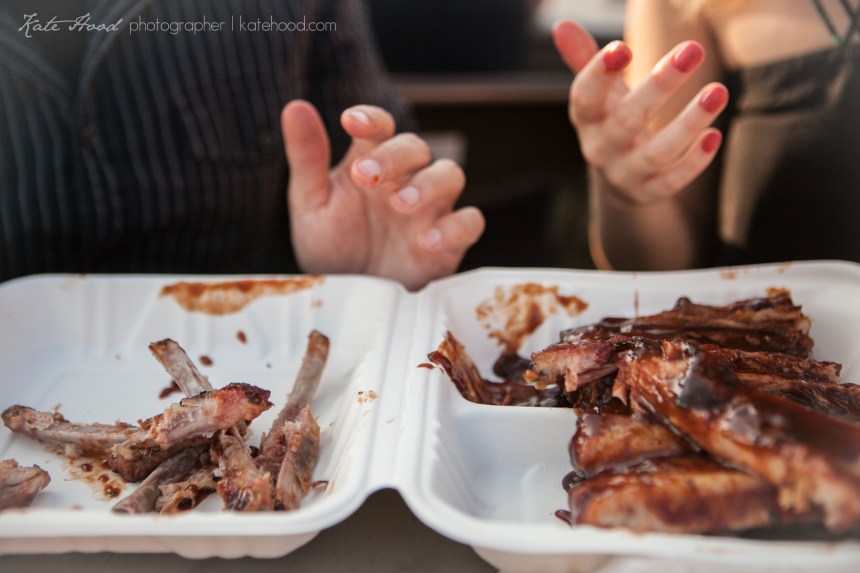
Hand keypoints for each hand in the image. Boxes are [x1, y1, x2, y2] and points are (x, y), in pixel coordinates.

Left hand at [281, 100, 483, 290]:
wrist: (349, 297)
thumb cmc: (332, 246)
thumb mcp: (310, 204)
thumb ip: (306, 158)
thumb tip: (295, 108)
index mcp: (372, 161)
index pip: (380, 127)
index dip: (371, 119)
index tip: (351, 121)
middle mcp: (405, 179)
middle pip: (416, 148)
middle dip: (394, 156)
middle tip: (366, 175)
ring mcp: (431, 209)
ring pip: (450, 175)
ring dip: (428, 184)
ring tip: (401, 203)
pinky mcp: (449, 242)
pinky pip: (469, 222)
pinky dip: (454, 227)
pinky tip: (427, 240)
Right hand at [552, 20, 728, 203]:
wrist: (619, 180)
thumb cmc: (614, 121)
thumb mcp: (600, 94)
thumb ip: (584, 59)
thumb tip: (561, 24)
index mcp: (587, 120)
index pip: (584, 98)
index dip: (599, 74)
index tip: (623, 46)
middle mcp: (601, 149)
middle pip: (627, 120)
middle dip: (659, 85)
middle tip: (692, 50)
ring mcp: (625, 174)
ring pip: (656, 154)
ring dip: (688, 123)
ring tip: (719, 91)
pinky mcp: (648, 193)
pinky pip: (671, 182)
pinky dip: (693, 162)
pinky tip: (715, 135)